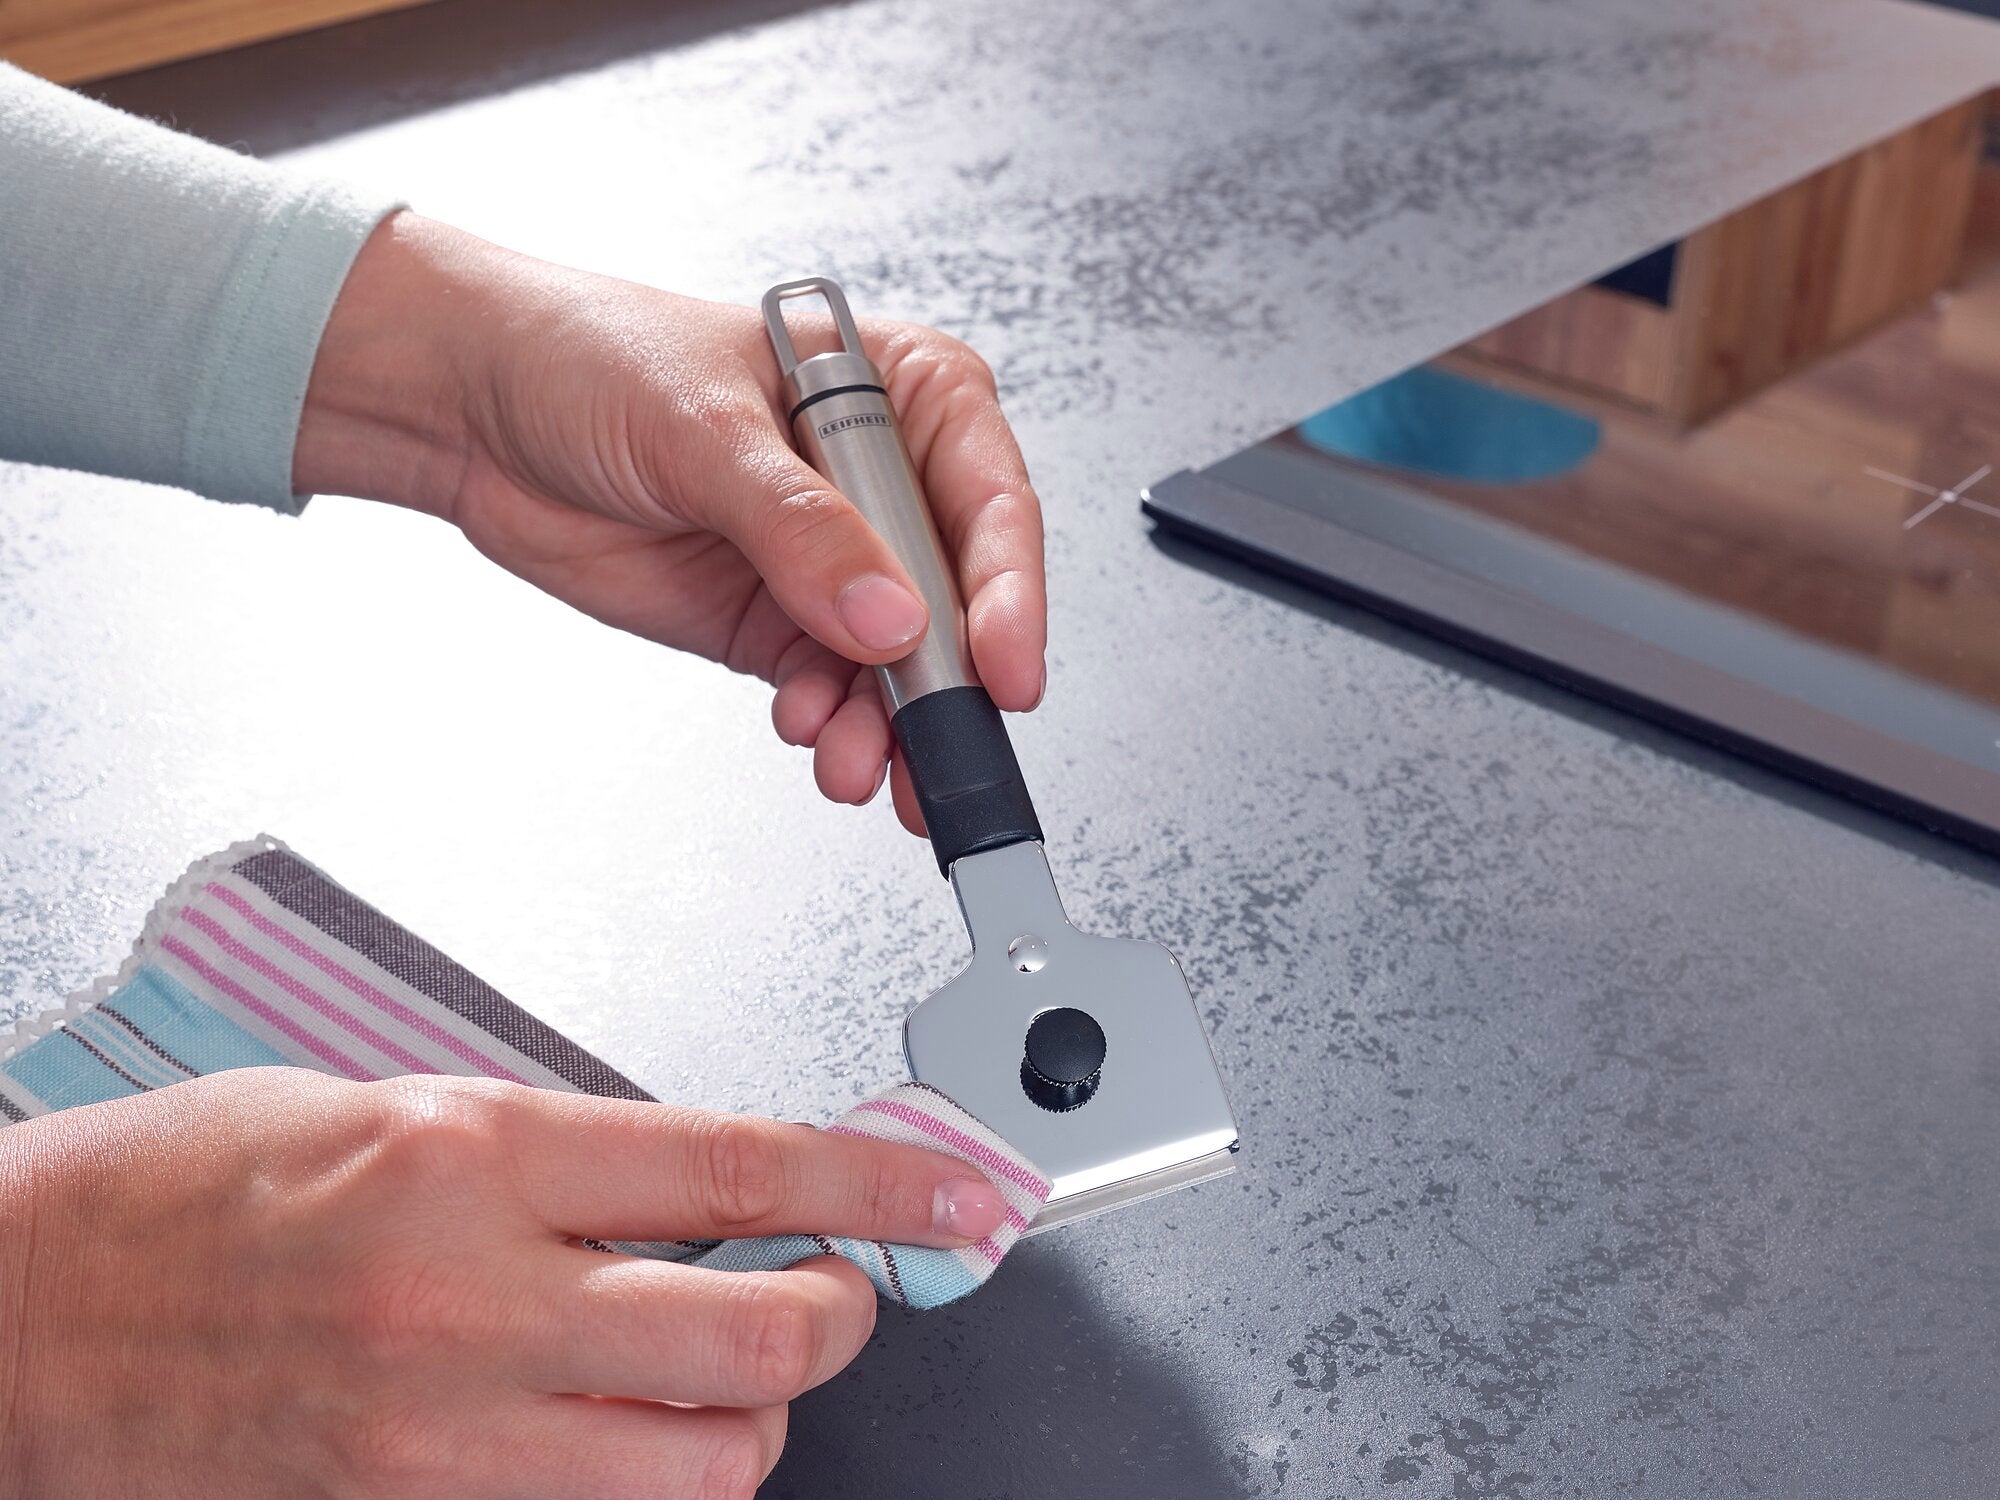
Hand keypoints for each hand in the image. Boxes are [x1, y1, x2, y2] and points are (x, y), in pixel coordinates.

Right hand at [0, 1068, 1006, 1498]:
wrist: (19, 1310)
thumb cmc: (186, 1183)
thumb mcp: (389, 1103)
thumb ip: (557, 1151)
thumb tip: (704, 1183)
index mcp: (473, 1152)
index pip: (744, 1168)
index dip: (884, 1183)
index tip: (964, 1193)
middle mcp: (473, 1296)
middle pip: (760, 1341)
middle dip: (845, 1314)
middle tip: (841, 1285)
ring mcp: (443, 1432)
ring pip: (705, 1464)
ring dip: (750, 1414)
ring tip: (715, 1362)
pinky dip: (649, 1475)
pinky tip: (614, 1419)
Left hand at [295, 213, 1045, 831]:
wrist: (470, 408)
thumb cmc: (587, 357)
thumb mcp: (701, 428)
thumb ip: (800, 528)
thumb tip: (889, 618)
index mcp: (898, 395)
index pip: (988, 500)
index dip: (1009, 591)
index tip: (1004, 669)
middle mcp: (881, 483)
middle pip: (958, 601)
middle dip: (948, 685)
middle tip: (939, 752)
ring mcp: (832, 561)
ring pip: (899, 666)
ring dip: (886, 727)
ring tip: (851, 763)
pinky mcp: (776, 622)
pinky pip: (832, 691)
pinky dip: (829, 725)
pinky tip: (807, 733)